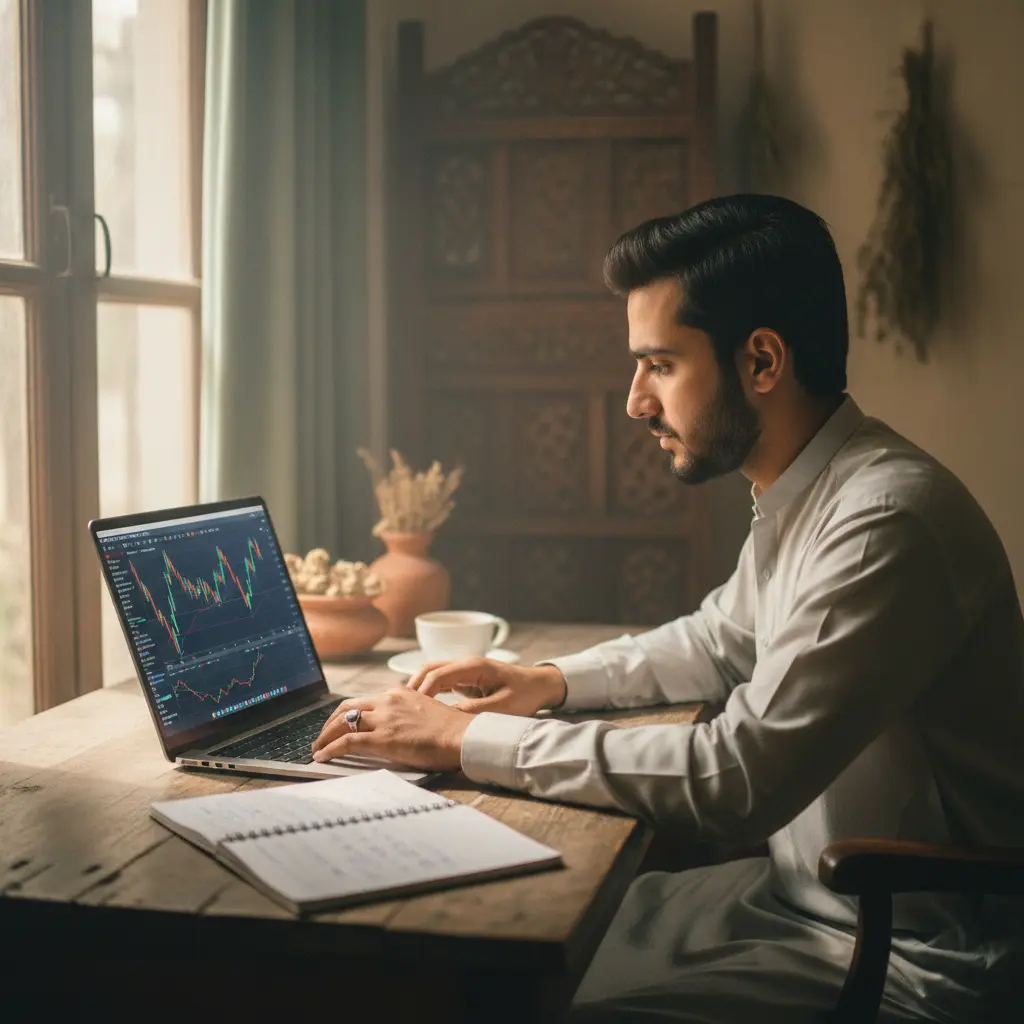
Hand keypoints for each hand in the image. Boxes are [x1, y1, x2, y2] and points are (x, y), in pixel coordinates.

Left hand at [311, 687, 471, 770]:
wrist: (463, 736)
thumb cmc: (452, 730)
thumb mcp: (426, 711)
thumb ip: (407, 714)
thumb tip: (397, 728)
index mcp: (398, 693)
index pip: (363, 700)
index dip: (346, 713)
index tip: (340, 724)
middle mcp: (388, 701)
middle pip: (347, 707)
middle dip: (329, 722)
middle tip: (322, 736)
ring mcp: (384, 719)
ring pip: (342, 723)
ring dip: (325, 736)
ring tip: (317, 749)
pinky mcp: (383, 738)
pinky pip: (347, 742)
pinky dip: (330, 749)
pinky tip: (323, 757)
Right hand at [406, 658, 566, 718]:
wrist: (540, 685)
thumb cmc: (525, 695)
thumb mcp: (502, 708)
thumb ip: (475, 712)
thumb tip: (447, 718)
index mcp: (474, 667)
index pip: (439, 674)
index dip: (423, 692)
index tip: (413, 710)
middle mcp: (466, 663)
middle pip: (430, 669)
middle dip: (414, 686)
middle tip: (401, 707)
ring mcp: (465, 669)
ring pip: (433, 673)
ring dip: (419, 688)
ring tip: (407, 708)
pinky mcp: (467, 678)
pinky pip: (442, 680)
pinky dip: (430, 690)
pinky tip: (423, 707)